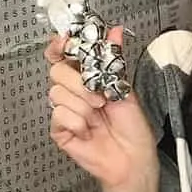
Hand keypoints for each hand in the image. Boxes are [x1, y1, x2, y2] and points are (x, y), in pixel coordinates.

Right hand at [46, 26, 158, 191]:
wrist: (133, 159)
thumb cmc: (133, 129)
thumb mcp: (126, 88)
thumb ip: (115, 58)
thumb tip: (114, 31)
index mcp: (89, 78)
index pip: (66, 55)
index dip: (62, 45)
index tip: (65, 42)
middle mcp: (76, 92)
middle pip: (57, 70)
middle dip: (80, 82)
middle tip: (100, 95)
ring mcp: (66, 110)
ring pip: (57, 92)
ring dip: (83, 105)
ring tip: (98, 116)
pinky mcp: (61, 129)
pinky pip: (59, 115)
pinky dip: (77, 122)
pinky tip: (88, 130)